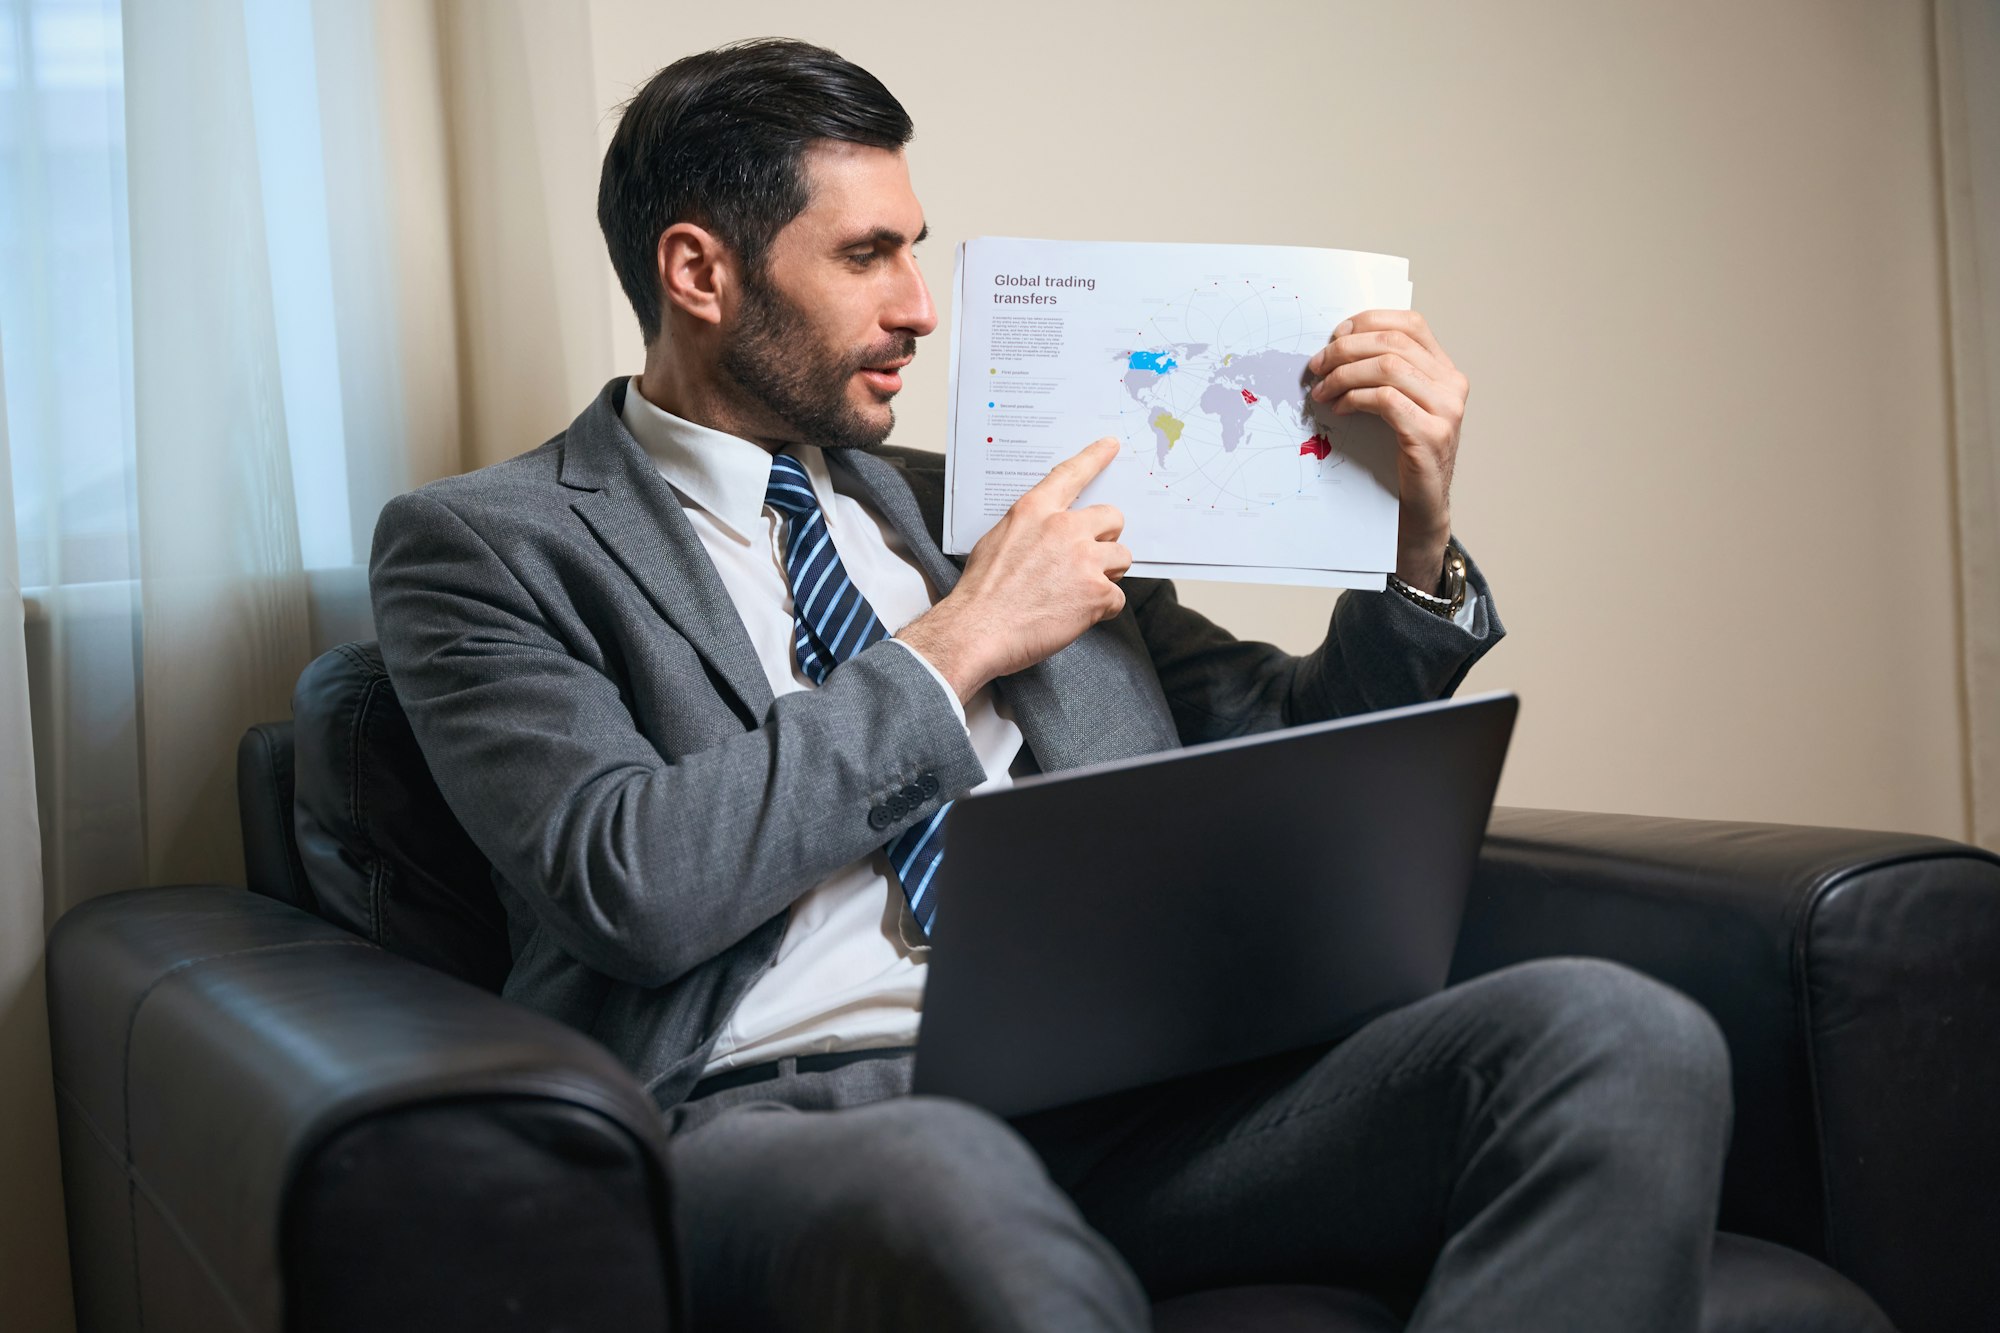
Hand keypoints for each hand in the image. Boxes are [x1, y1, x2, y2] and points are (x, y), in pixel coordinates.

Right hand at [898, 438, 1129, 699]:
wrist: (977, 630)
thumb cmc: (981, 592)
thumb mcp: (997, 541)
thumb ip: (1031, 529)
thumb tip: (1048, 536)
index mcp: (1035, 510)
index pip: (1071, 473)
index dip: (1094, 457)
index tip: (1111, 446)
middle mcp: (1064, 528)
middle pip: (1112, 518)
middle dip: (1106, 538)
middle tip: (1089, 559)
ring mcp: (1084, 559)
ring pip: (1122, 557)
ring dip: (1108, 574)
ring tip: (1080, 591)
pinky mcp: (1096, 592)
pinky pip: (1116, 597)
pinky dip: (1101, 609)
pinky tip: (1075, 615)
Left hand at [1307, 310, 1467, 589]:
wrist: (1421, 508)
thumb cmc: (1402, 456)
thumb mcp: (1396, 407)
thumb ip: (1382, 376)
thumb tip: (1334, 348)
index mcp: (1444, 371)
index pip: (1410, 324)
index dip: (1368, 322)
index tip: (1335, 336)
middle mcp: (1452, 385)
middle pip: (1393, 343)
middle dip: (1345, 350)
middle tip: (1316, 366)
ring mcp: (1446, 410)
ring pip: (1389, 368)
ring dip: (1345, 375)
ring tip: (1322, 391)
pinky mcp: (1431, 435)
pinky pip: (1387, 401)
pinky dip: (1356, 398)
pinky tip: (1340, 408)